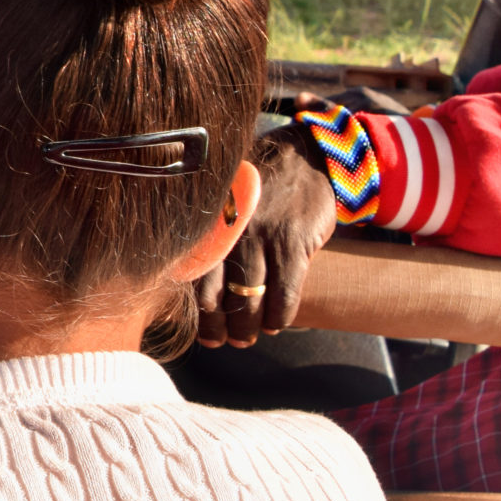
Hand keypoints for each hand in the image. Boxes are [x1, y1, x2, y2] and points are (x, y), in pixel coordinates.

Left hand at [194, 108, 339, 348]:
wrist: (306, 158)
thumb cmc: (260, 191)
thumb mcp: (228, 205)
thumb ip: (213, 238)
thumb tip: (194, 286)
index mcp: (208, 223)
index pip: (193, 277)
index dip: (198, 313)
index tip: (203, 335)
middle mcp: (228, 230)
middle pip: (218, 293)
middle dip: (220, 326)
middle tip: (226, 342)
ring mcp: (260, 235)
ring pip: (250, 298)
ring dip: (249, 327)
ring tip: (248, 338)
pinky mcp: (293, 240)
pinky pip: (284, 291)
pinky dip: (280, 315)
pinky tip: (277, 324)